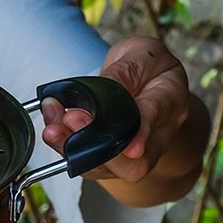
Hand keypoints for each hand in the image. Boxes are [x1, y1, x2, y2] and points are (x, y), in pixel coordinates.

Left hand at [39, 35, 206, 203]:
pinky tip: (52, 130)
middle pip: (135, 164)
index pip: (154, 117)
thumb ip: (125, 70)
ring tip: (52, 129)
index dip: (142, 133)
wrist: (149, 81)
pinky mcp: (113, 159)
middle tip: (71, 119)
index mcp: (169, 100)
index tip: (130, 147)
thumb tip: (103, 87)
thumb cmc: (148, 65)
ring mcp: (136, 152)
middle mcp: (157, 134)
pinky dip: (68, 150)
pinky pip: (92, 164)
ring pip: (110, 170)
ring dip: (76, 153)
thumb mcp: (143, 53)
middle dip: (100, 150)